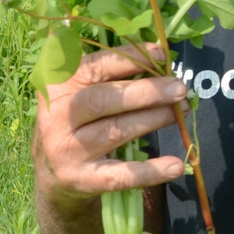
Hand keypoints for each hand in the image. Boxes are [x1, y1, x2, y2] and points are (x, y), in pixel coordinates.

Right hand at [34, 45, 187, 213]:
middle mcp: (59, 117)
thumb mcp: (80, 90)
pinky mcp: (82, 179)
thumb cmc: (78, 119)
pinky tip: (175, 165)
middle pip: (103, 99)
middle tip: (178, 88)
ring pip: (115, 132)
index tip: (161, 54)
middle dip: (145, 91)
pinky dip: (150, 171)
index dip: (130, 58)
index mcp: (59, 86)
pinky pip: (120, 175)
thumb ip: (110, 72)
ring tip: (180, 112)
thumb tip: (157, 56)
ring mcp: (69, 150)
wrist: (53, 171)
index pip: (96, 66)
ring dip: (153, 119)